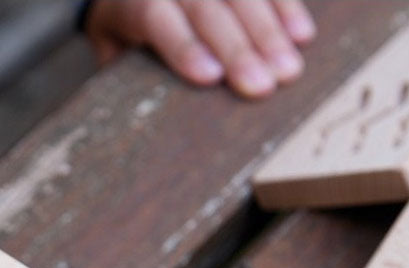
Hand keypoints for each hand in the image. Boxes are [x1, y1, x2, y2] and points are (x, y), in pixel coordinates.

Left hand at [85, 0, 315, 98]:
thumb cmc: (121, 27)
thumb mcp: (107, 48)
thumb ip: (120, 71)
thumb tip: (132, 115)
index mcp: (135, 0)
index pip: (159, 19)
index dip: (185, 47)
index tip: (211, 77)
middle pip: (208, 7)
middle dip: (239, 48)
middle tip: (263, 87)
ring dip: (270, 31)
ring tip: (289, 71)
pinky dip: (286, 7)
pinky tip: (302, 35)